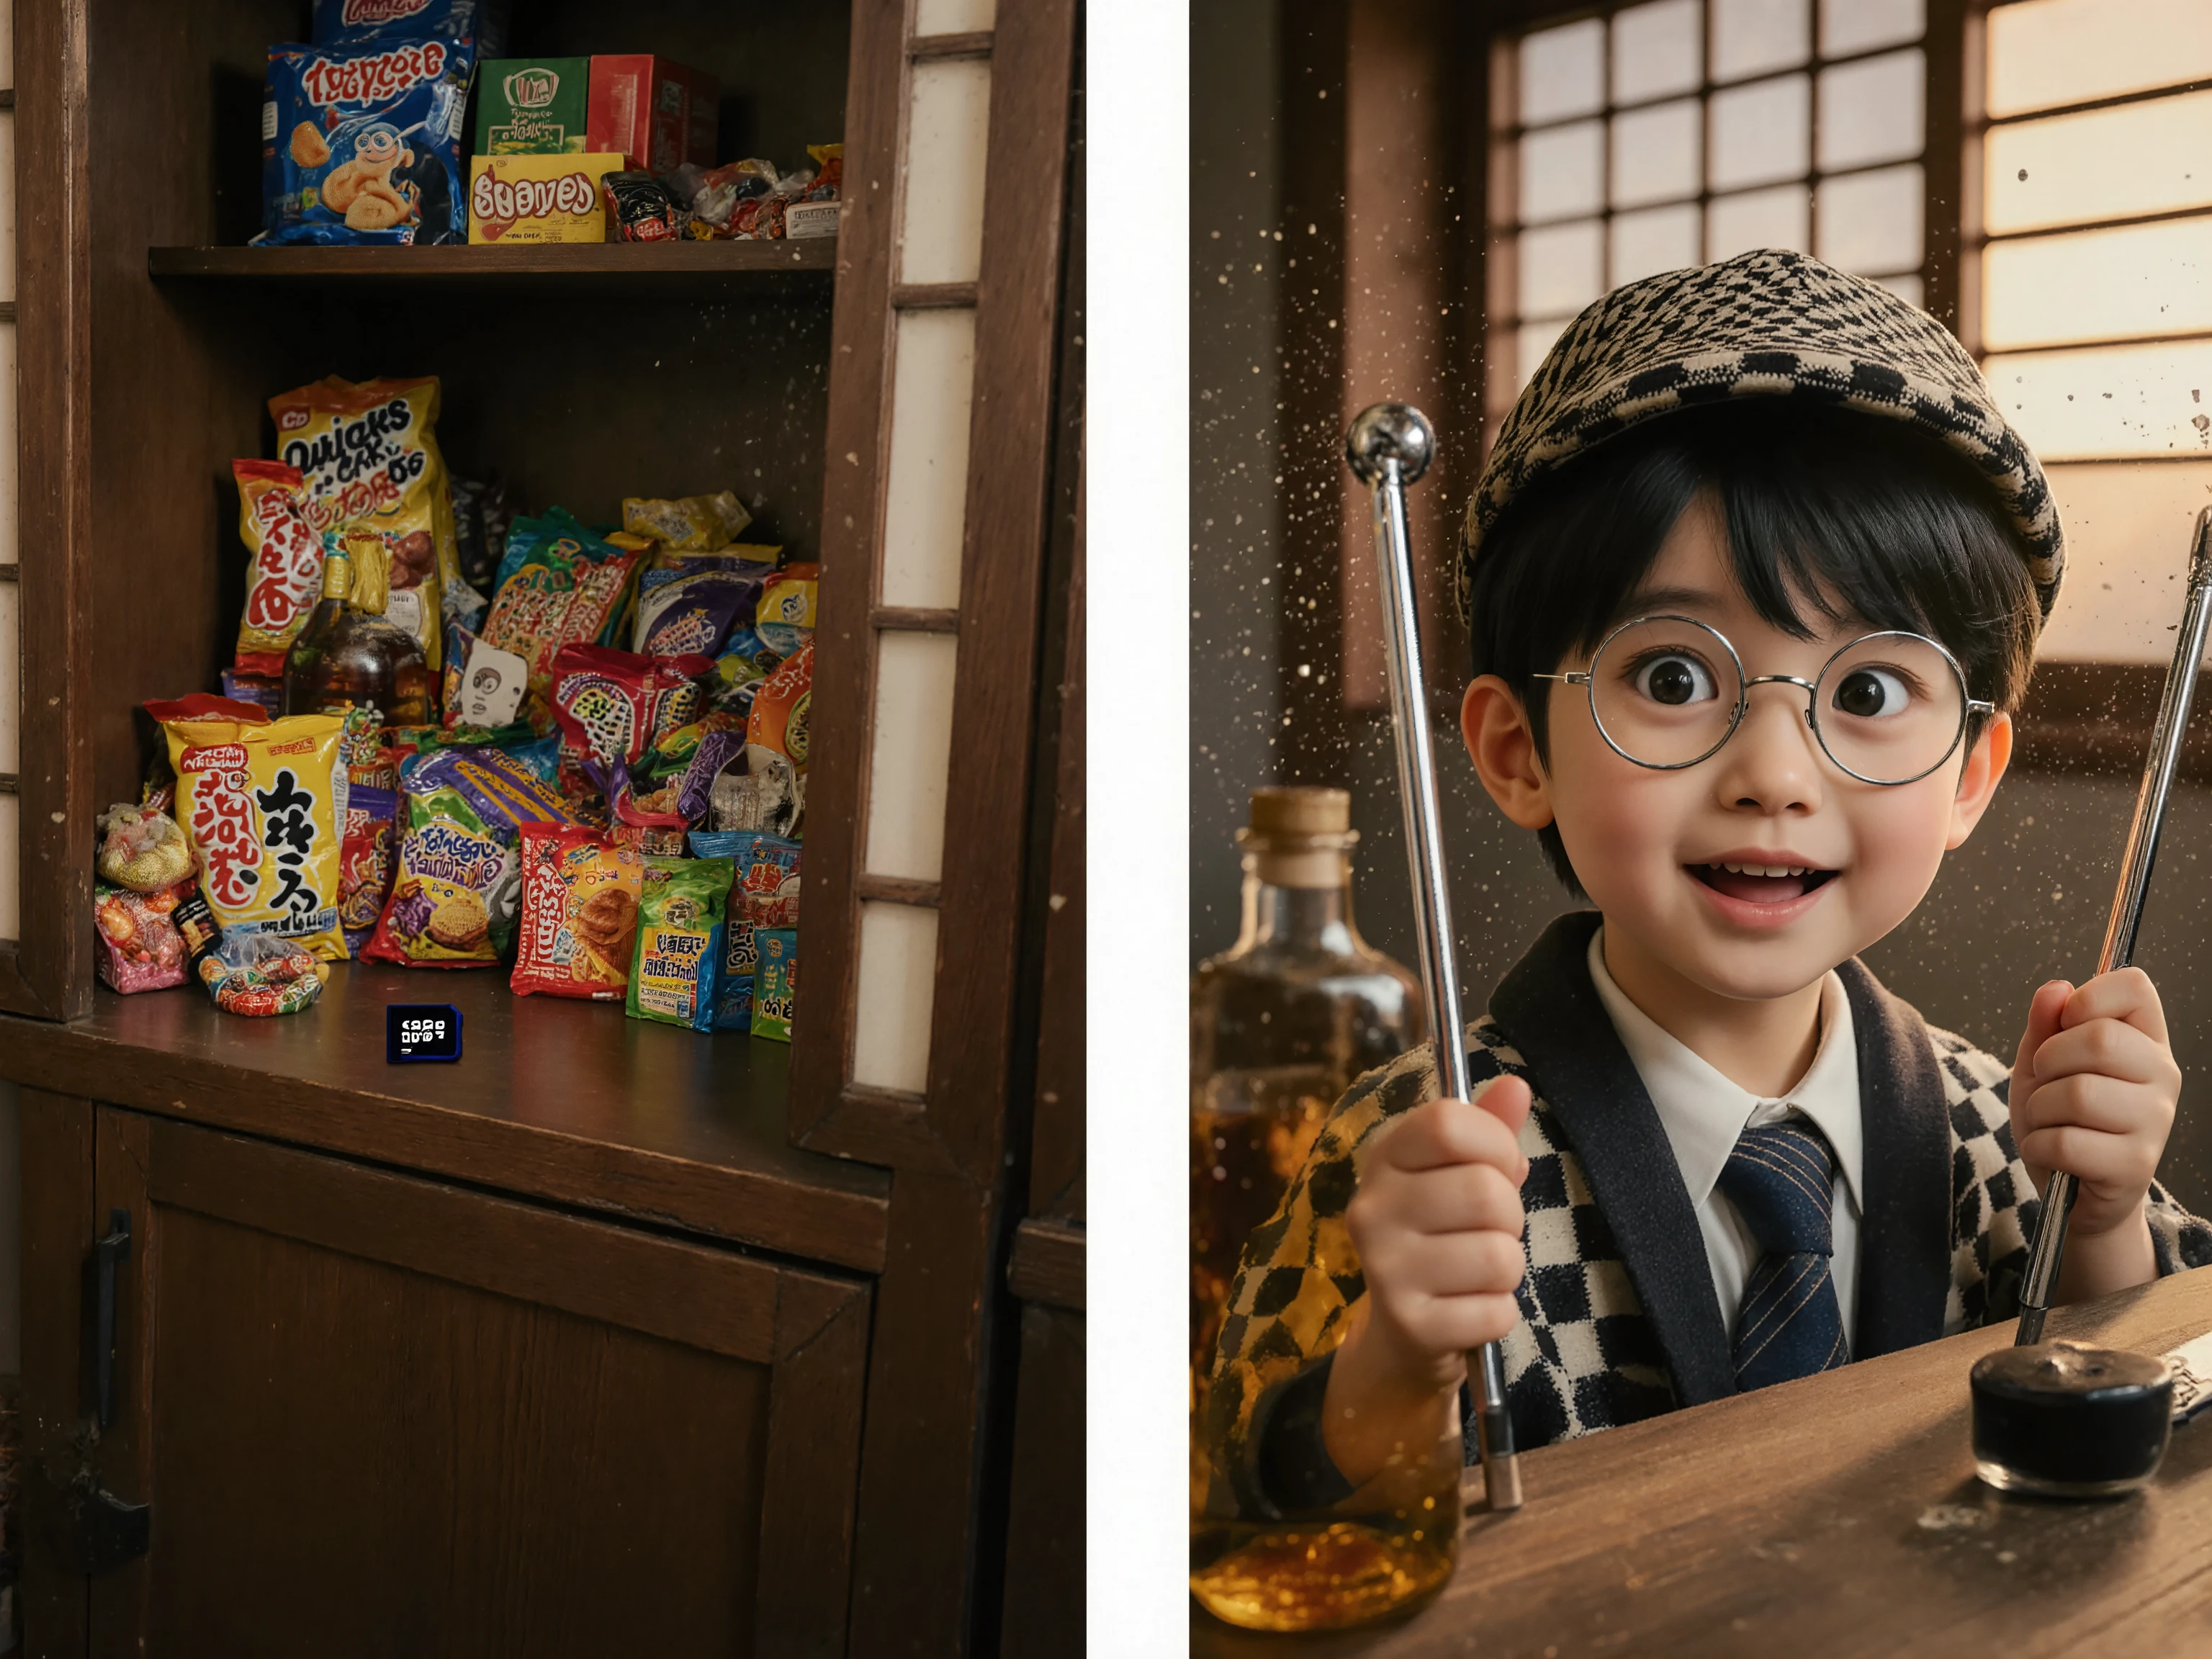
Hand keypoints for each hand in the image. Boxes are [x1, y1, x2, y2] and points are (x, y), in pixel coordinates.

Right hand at [1321, 1075, 1532, 1489]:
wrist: (1403, 1334)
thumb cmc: (1443, 1237)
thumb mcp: (1460, 1176)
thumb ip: (1488, 1130)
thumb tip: (1516, 1085)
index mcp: (1385, 1159)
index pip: (1447, 1121)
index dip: (1495, 1142)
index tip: (1498, 1166)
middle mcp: (1371, 1209)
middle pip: (1486, 1192)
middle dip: (1510, 1217)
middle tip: (1487, 1232)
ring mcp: (1384, 1269)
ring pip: (1499, 1255)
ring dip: (1507, 1268)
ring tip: (1478, 1273)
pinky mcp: (1408, 1325)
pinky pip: (1496, 1310)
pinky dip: (1499, 1313)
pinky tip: (1470, 1309)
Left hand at [2010, 969, 2176, 1293]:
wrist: (2072, 1192)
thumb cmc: (2060, 1119)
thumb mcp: (2042, 1064)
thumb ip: (2045, 1023)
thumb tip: (2055, 990)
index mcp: (2145, 1040)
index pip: (2134, 986)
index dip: (2087, 997)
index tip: (2064, 1026)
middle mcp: (2163, 1075)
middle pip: (2098, 1039)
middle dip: (2047, 1061)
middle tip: (2047, 1084)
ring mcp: (2156, 1121)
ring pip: (2077, 1093)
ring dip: (2039, 1109)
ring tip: (2049, 1122)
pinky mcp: (2137, 1164)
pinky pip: (2066, 1142)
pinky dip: (2038, 1146)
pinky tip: (2049, 1152)